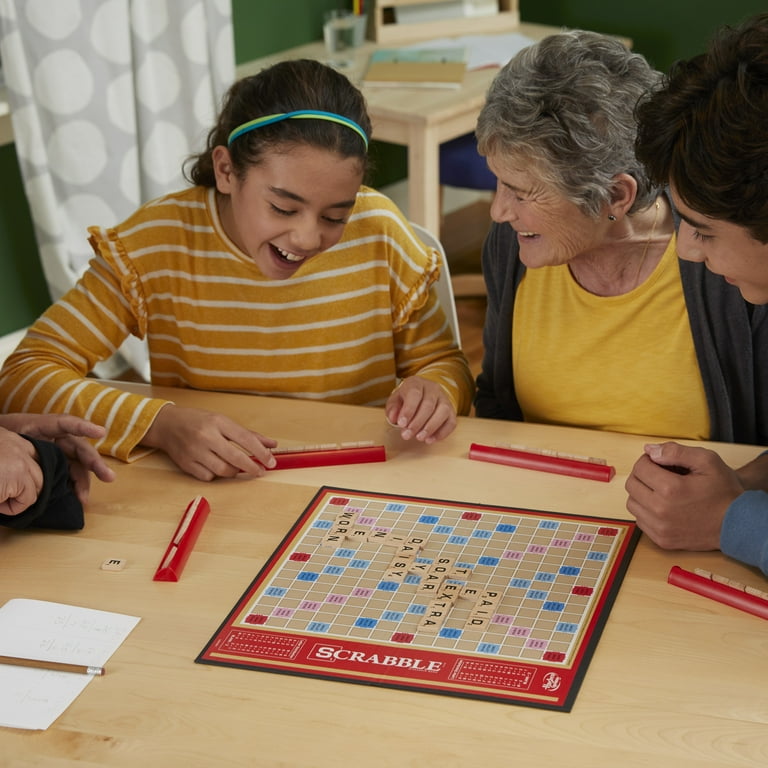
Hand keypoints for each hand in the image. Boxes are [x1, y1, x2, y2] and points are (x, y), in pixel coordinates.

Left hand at [0, 413, 114, 505]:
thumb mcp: (5, 435)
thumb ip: (16, 442)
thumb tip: (43, 447)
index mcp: (40, 426)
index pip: (65, 423)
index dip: (82, 427)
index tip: (100, 432)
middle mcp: (54, 439)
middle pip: (78, 449)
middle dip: (94, 463)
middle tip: (108, 477)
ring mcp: (54, 453)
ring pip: (76, 466)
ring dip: (83, 482)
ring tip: (84, 499)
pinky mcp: (52, 467)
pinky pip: (67, 475)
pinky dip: (73, 486)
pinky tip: (76, 498)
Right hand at [141, 404, 277, 480]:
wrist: (166, 424)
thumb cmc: (198, 421)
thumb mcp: (223, 421)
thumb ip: (248, 434)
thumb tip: (272, 445)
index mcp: (218, 422)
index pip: (245, 439)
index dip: (261, 452)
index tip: (271, 461)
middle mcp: (206, 436)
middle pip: (235, 458)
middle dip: (252, 467)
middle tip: (261, 471)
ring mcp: (194, 451)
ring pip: (222, 470)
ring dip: (235, 472)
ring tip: (238, 468)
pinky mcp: (186, 464)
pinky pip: (208, 477)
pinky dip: (216, 475)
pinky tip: (217, 468)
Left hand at [384, 376, 456, 443]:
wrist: (423, 394)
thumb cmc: (407, 399)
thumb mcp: (396, 400)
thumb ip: (393, 408)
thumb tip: (394, 418)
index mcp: (416, 383)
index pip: (414, 394)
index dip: (408, 410)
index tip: (402, 424)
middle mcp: (433, 388)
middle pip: (428, 405)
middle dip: (417, 423)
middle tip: (407, 435)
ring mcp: (444, 399)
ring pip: (443, 411)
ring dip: (430, 427)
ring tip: (419, 438)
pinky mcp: (451, 411)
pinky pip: (451, 422)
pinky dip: (442, 433)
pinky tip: (430, 440)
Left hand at [625, 441, 742, 550]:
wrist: (738, 524)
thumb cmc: (724, 493)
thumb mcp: (707, 461)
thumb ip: (675, 451)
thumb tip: (650, 450)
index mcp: (671, 489)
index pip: (640, 467)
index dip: (648, 460)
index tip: (658, 462)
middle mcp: (661, 510)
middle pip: (632, 485)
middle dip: (642, 475)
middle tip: (658, 474)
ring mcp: (660, 528)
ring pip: (632, 503)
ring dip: (642, 493)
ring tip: (660, 490)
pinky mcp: (661, 540)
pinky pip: (640, 520)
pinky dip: (646, 511)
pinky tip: (662, 506)